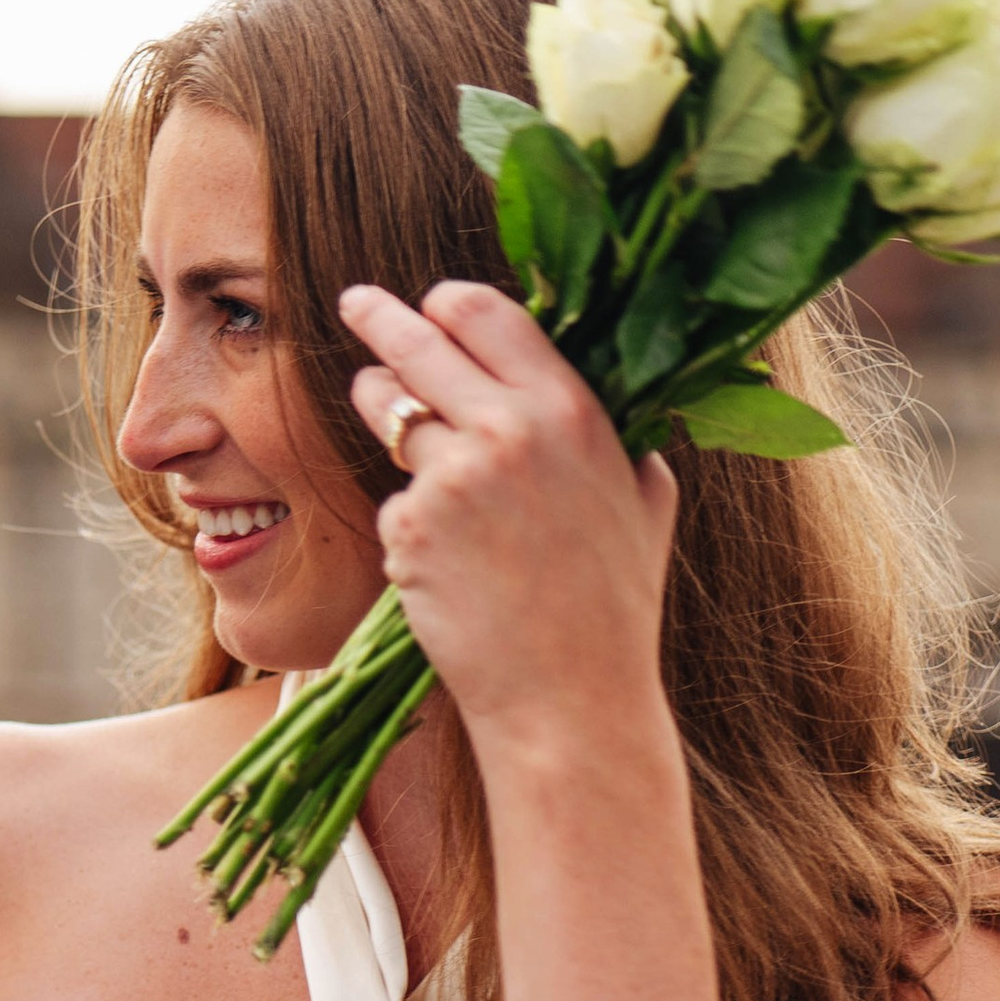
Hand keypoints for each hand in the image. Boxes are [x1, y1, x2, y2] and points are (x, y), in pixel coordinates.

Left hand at [341, 280, 677, 758]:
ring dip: (376, 404)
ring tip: (374, 404)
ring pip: (390, 416)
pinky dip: (407, 521)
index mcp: (571, 411)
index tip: (430, 303)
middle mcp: (509, 429)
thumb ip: (620, 443)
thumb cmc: (611, 609)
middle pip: (419, 344)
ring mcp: (452, 476)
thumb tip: (610, 413)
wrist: (569, 698)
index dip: (450, 303)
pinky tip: (441, 562)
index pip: (489, 314)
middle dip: (379, 317)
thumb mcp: (644, 504)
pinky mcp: (408, 526)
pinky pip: (393, 501)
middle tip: (355, 302)